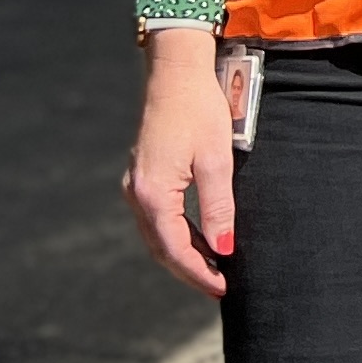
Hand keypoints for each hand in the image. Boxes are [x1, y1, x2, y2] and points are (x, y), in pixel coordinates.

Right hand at [125, 30, 234, 297]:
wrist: (176, 73)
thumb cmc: (200, 111)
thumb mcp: (217, 160)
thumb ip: (219, 207)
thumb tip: (224, 248)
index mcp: (153, 193)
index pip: (175, 249)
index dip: (199, 272)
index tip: (224, 288)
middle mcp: (137, 193)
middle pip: (162, 247)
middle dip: (190, 270)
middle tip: (221, 287)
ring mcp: (137, 184)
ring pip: (158, 234)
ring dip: (185, 253)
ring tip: (215, 269)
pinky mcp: (144, 175)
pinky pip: (158, 217)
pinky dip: (178, 234)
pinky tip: (201, 239)